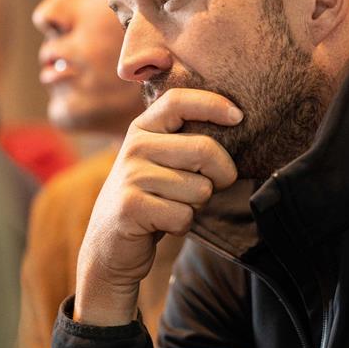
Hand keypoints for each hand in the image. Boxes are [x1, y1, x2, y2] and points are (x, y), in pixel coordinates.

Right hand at [74, 88, 239, 325]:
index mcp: (143, 129)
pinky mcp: (131, 207)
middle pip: (204, 149)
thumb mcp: (162, 163)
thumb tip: (235, 125)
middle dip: (223, 174)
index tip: (239, 117)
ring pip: (199, 188)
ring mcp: (130, 176)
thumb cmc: (151, 201)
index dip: (213, 104)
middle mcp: (134, 147)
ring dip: (197, 206)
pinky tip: (161, 224)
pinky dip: (182, 226)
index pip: (178, 101)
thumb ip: (186, 143)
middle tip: (213, 187)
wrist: (109, 245)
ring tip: (173, 207)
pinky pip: (183, 215)